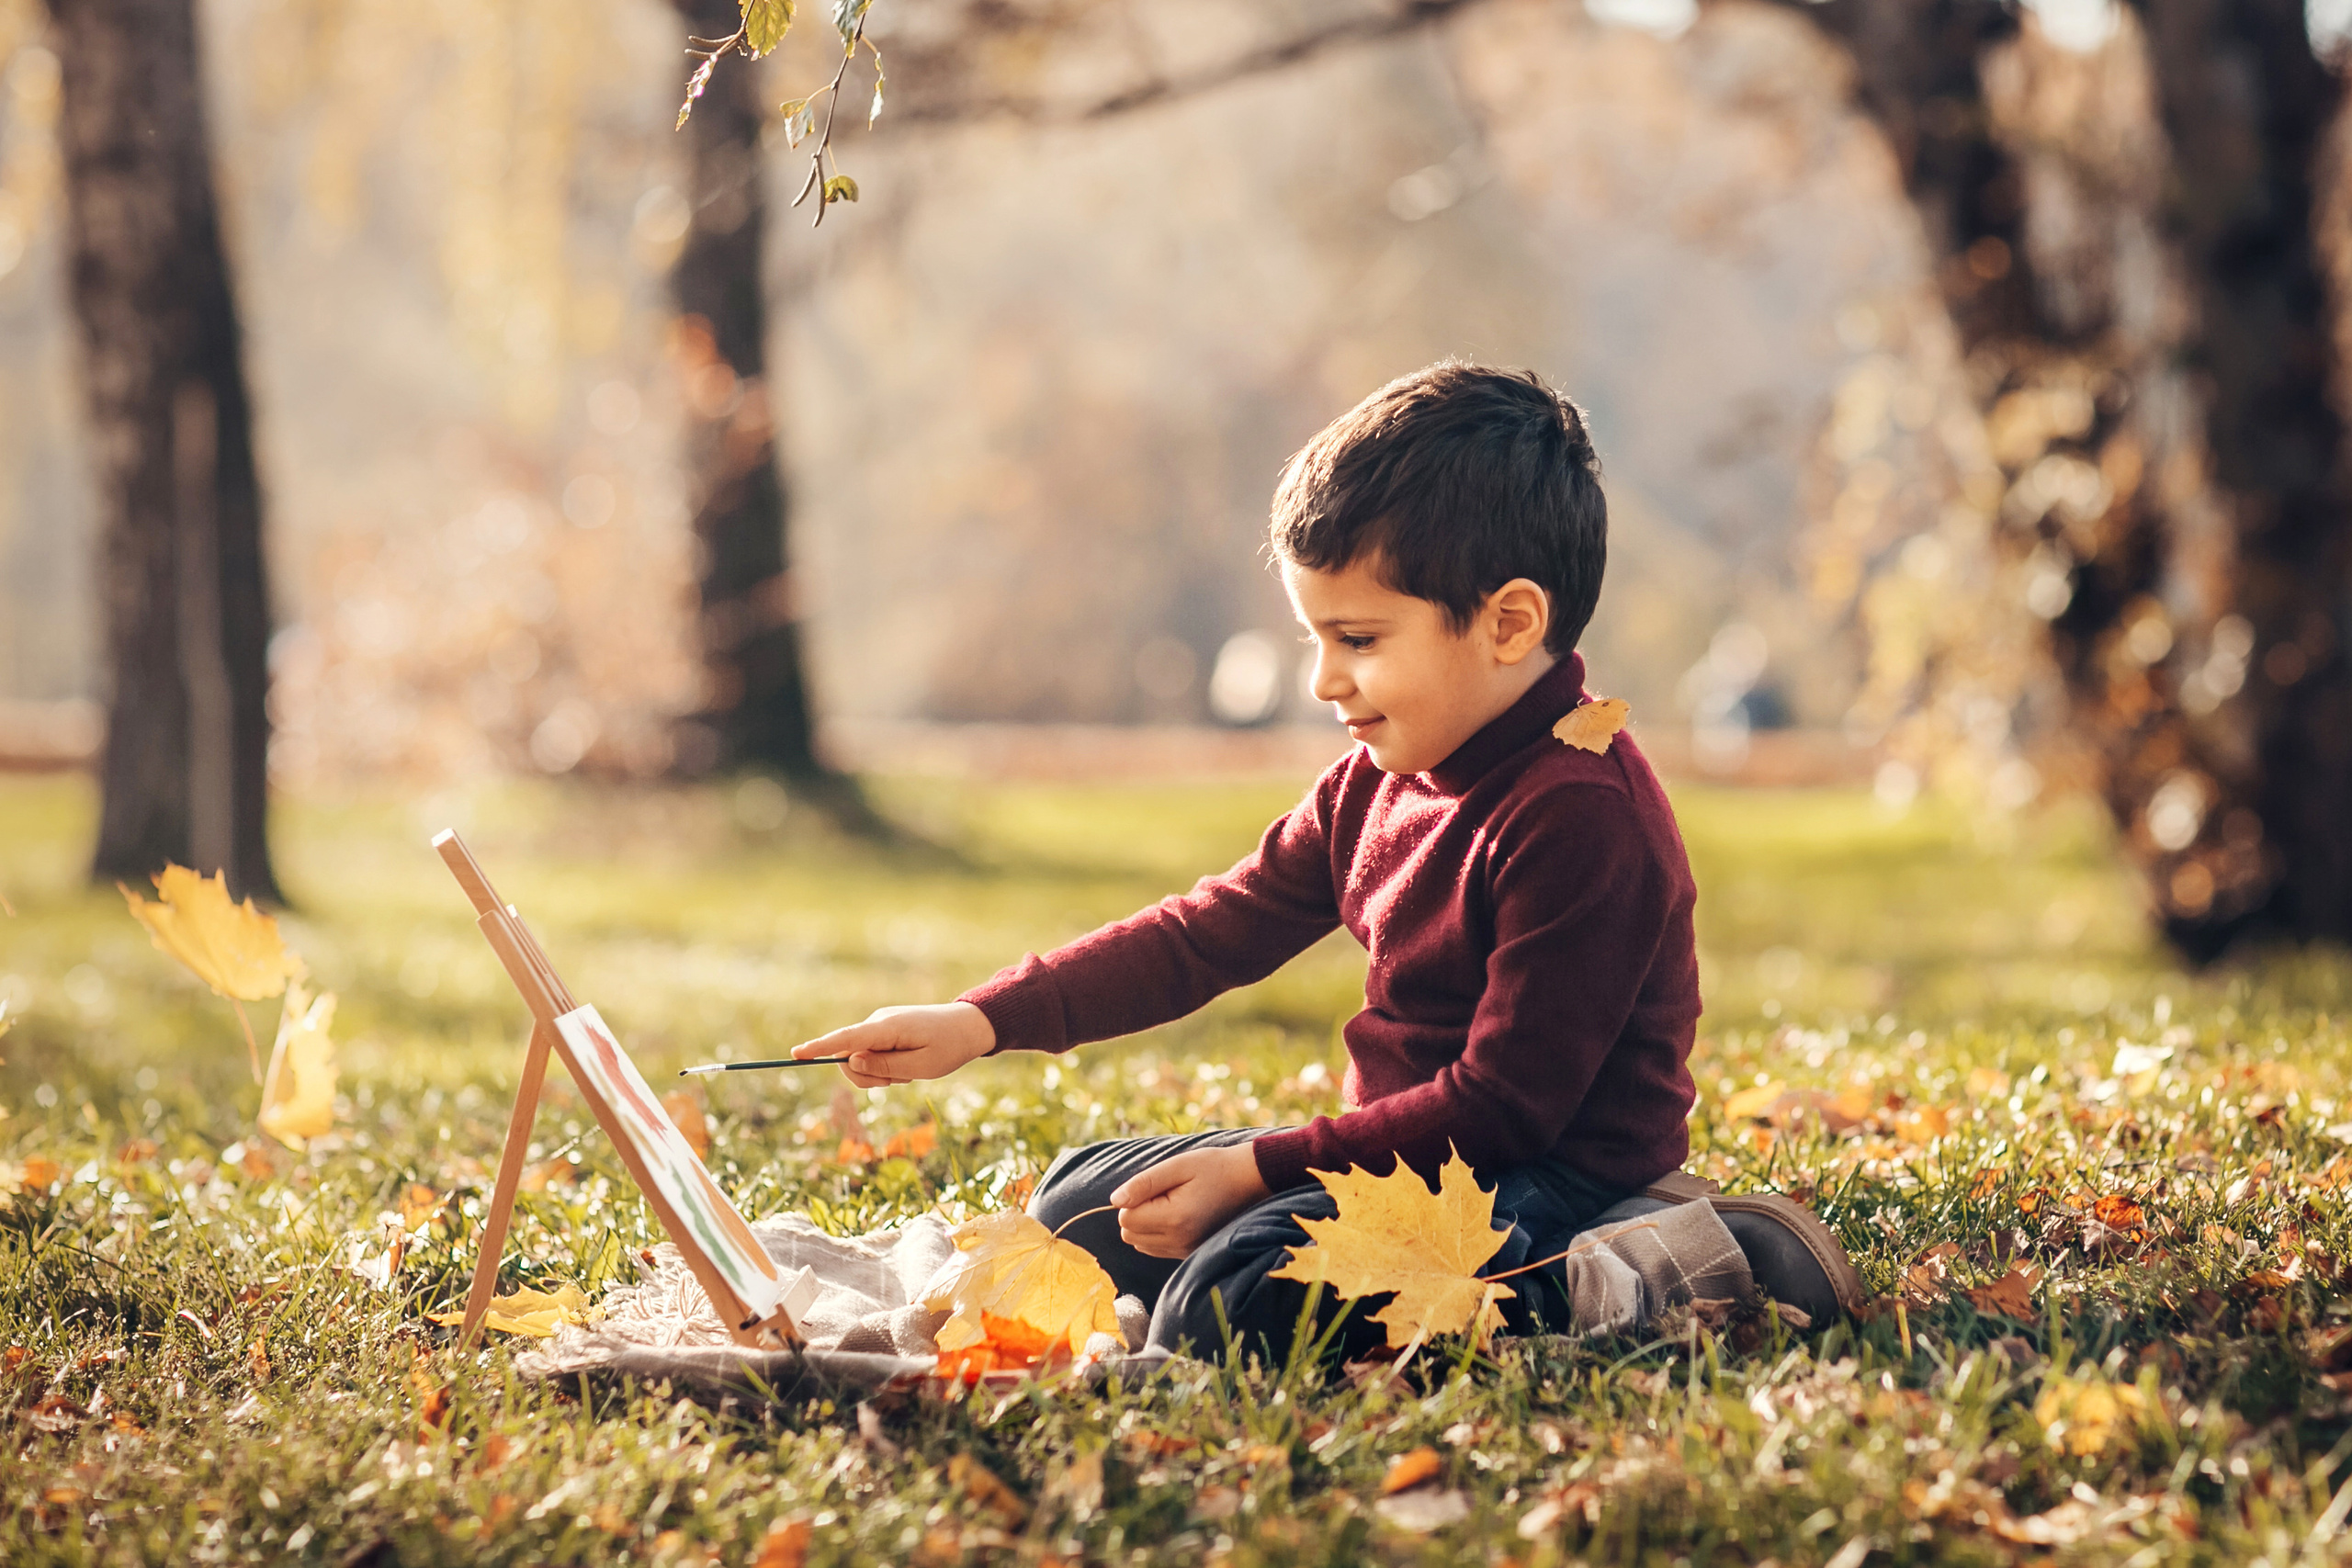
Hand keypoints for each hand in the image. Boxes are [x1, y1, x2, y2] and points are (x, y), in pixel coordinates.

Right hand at [793, 1002, 994, 1088]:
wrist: (969, 1026)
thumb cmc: (948, 1047)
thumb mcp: (920, 1066)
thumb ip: (884, 1066)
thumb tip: (849, 1062)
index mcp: (887, 1027)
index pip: (846, 1038)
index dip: (819, 1047)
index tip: (795, 1054)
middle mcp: (878, 1022)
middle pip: (848, 1056)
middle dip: (866, 1076)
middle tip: (900, 1080)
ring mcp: (879, 1025)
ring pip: (859, 1059)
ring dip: (879, 1073)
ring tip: (909, 1069)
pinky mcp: (883, 1031)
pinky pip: (870, 1054)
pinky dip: (884, 1066)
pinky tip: (907, 1064)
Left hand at [1110, 1144, 1270, 1259]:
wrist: (1249, 1181)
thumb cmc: (1213, 1168)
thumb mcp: (1178, 1166)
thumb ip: (1144, 1183)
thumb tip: (1114, 1201)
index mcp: (1175, 1219)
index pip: (1126, 1218)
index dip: (1134, 1198)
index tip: (1159, 1185)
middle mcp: (1179, 1242)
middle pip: (1129, 1233)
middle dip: (1137, 1211)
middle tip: (1166, 1192)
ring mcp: (1185, 1251)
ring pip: (1139, 1243)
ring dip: (1146, 1223)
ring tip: (1173, 1203)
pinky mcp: (1189, 1253)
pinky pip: (1155, 1247)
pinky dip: (1157, 1232)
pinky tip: (1177, 1215)